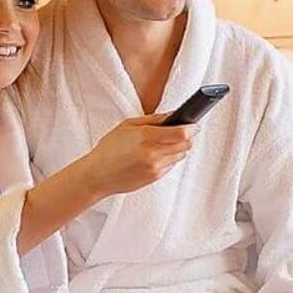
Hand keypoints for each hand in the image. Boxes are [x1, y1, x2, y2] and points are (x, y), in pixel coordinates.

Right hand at [79, 115, 195, 197]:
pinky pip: (170, 166)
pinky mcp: (154, 177)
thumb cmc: (109, 148)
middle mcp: (153, 153)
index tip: (195, 124)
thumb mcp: (127, 126)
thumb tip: (173, 115)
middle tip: (182, 132)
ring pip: (180, 156)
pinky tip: (155, 156)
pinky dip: (168, 159)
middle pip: (185, 145)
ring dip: (178, 149)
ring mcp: (155, 167)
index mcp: (146, 136)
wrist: (97, 175)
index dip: (192, 128)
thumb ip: (152, 119)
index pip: (181, 133)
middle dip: (187, 137)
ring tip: (164, 144)